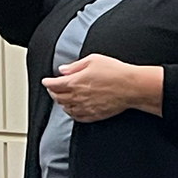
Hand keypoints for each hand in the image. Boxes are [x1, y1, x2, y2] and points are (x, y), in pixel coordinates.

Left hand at [45, 54, 161, 121]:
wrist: (131, 87)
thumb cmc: (115, 72)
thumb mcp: (93, 60)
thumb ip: (75, 66)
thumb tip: (63, 70)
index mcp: (74, 82)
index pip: (53, 85)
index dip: (47, 82)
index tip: (46, 81)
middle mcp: (77, 97)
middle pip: (57, 97)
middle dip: (53, 92)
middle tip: (52, 88)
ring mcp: (85, 108)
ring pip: (65, 108)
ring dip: (61, 103)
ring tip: (62, 98)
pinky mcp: (94, 115)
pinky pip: (77, 117)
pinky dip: (71, 113)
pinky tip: (73, 109)